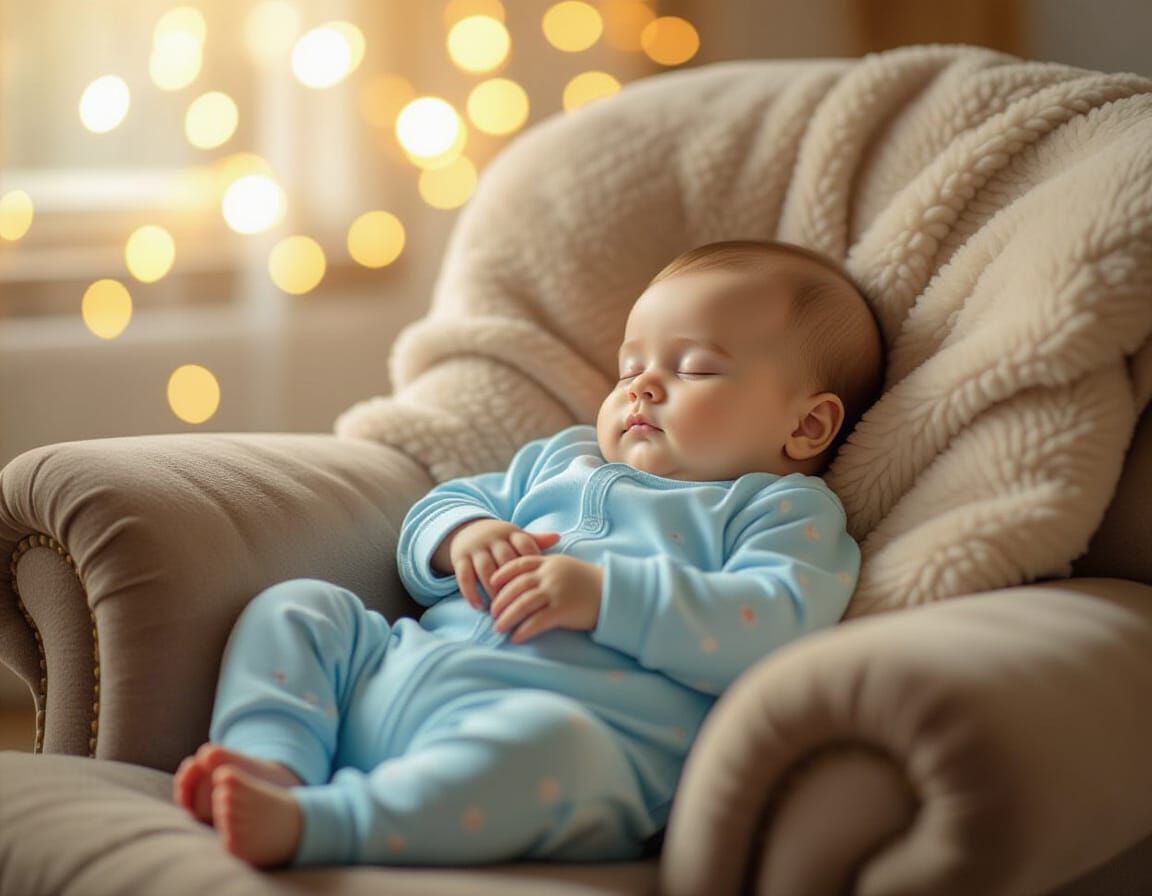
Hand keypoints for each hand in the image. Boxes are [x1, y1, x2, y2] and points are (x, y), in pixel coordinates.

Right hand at [438, 519, 560, 609]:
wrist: (466, 530)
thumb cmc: (499, 539)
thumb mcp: (515, 536)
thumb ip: (535, 539)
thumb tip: (558, 537)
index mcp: (510, 533)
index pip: (524, 545)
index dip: (533, 563)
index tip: (540, 584)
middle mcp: (493, 539)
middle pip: (505, 560)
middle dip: (513, 582)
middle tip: (521, 604)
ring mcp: (475, 548)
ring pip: (485, 569)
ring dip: (492, 590)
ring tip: (500, 610)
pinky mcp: (460, 558)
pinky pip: (464, 576)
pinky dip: (471, 592)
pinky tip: (478, 607)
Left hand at [488, 554, 603, 642]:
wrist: (614, 592)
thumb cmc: (589, 582)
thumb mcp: (566, 566)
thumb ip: (547, 569)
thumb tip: (527, 580)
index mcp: (549, 562)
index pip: (518, 564)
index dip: (502, 574)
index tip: (491, 583)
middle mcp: (549, 575)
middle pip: (516, 586)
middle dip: (501, 600)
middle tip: (491, 613)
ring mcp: (556, 592)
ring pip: (523, 604)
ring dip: (507, 617)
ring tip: (498, 628)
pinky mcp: (563, 609)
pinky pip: (537, 621)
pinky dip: (524, 630)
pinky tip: (516, 638)